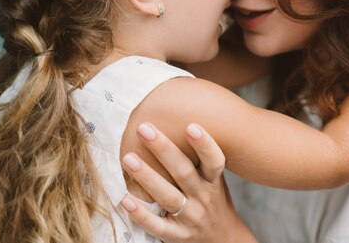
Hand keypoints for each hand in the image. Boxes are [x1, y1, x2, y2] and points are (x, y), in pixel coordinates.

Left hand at [120, 123, 257, 242]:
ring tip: (128, 158)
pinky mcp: (178, 236)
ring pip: (168, 197)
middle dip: (164, 149)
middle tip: (144, 128)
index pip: (214, 161)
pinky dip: (141, 214)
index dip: (205, 144)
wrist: (223, 239)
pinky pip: (158, 226)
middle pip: (184, 173)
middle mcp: (203, 198)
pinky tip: (124, 199)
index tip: (191, 125)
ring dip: (148, 177)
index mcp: (213, 181)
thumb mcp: (214, 178)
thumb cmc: (213, 199)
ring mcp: (190, 218)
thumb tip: (178, 117)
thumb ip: (199, 157)